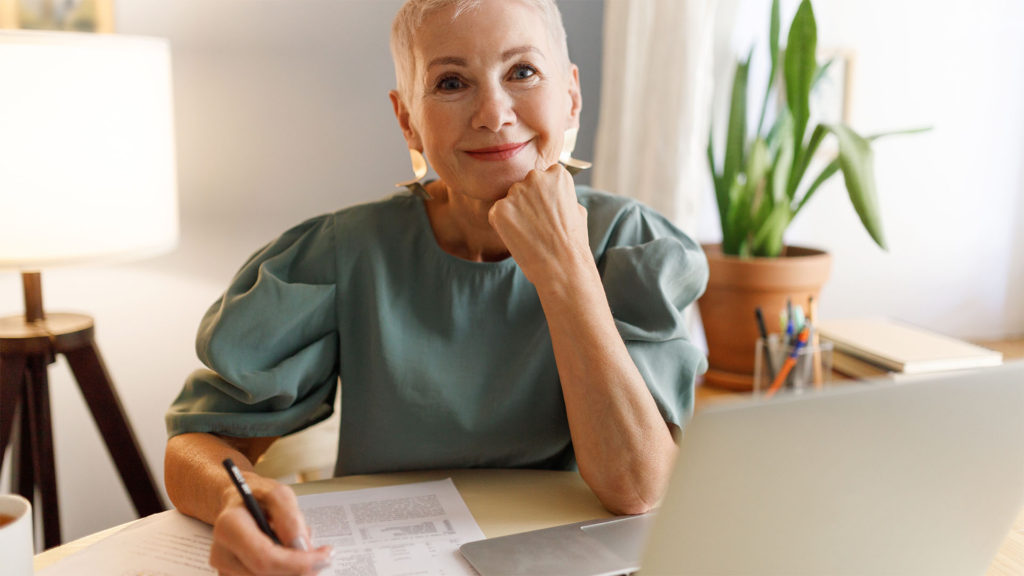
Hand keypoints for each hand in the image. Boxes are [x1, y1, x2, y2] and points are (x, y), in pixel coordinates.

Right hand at [209, 475, 330, 574]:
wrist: (239, 505)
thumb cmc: (258, 497)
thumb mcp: (278, 494)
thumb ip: (290, 519)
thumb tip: (301, 548)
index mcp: (229, 527)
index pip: (264, 558)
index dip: (297, 563)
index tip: (323, 558)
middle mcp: (222, 553)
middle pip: (266, 575)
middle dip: (300, 569)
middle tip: (322, 557)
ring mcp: (226, 569)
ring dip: (293, 570)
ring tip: (300, 548)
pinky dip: (285, 571)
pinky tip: (290, 557)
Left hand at [487, 164, 592, 286]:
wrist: (563, 266)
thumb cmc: (573, 243)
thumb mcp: (577, 210)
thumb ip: (561, 196)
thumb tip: (552, 195)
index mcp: (557, 174)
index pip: (542, 177)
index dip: (543, 196)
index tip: (547, 211)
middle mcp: (535, 177)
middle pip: (524, 186)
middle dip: (527, 202)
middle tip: (536, 224)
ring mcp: (516, 192)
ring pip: (510, 200)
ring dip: (515, 214)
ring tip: (530, 234)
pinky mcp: (500, 208)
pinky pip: (497, 214)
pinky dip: (503, 226)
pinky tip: (519, 238)